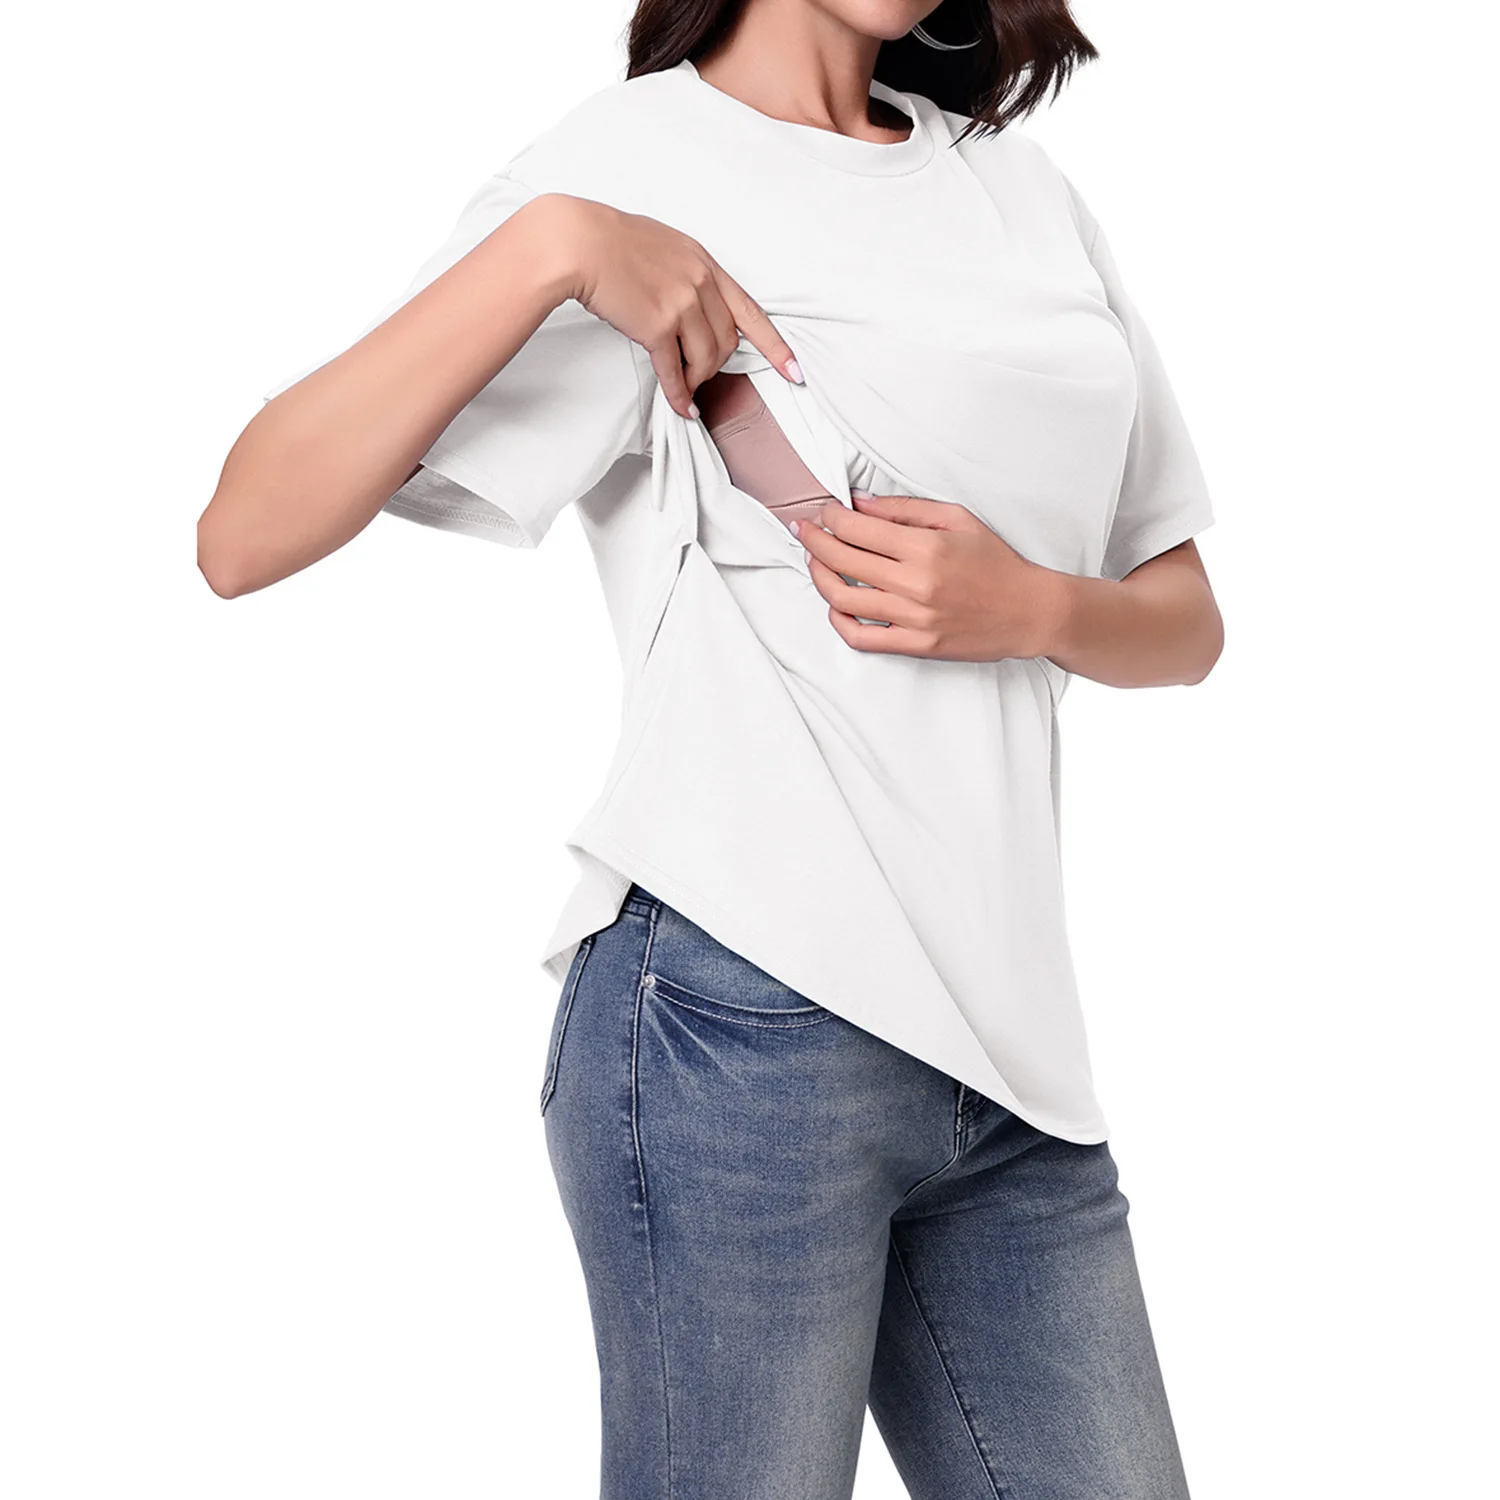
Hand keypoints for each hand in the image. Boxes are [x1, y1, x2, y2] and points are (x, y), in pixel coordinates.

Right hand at [546, 194, 803, 418]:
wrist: (577, 242)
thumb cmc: (610, 242)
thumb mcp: (663, 246)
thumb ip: (684, 274)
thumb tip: (690, 302)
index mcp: (704, 263)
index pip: (751, 311)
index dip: (775, 346)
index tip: (793, 370)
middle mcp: (700, 283)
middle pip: (728, 342)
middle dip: (717, 364)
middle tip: (699, 373)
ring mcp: (682, 305)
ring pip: (707, 360)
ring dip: (697, 379)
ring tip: (684, 384)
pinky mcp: (657, 327)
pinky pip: (675, 372)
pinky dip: (680, 395)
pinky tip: (682, 407)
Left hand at [792, 491, 1064, 661]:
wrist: (1029, 611)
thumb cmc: (996, 562)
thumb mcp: (957, 519)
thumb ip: (906, 509)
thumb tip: (860, 502)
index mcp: (925, 547)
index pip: (857, 529)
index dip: (830, 518)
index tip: (823, 512)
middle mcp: (915, 583)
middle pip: (842, 561)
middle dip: (814, 541)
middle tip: (803, 530)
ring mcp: (914, 618)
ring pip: (844, 599)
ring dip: (820, 577)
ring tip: (814, 562)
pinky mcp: (916, 645)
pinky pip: (862, 638)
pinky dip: (840, 621)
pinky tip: (836, 605)